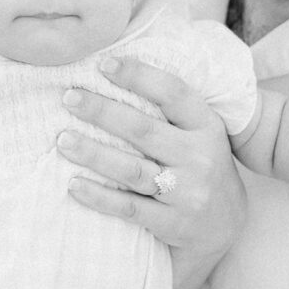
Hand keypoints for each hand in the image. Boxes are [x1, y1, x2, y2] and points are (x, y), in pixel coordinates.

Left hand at [57, 57, 244, 288]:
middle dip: (103, 112)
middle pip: (144, 130)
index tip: (104, 63)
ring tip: (62, 140)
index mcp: (206, 126)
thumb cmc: (198, 166)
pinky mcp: (172, 223)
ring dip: (94, 154)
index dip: (139, 76)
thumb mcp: (198, 133)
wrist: (226, 225)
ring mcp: (187, 192)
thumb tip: (111, 70)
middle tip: (69, 98)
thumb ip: (168, 110)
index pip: (173, 94)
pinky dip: (100, 197)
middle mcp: (199, 157)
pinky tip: (74, 185)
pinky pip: (130, 208)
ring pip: (132, 170)